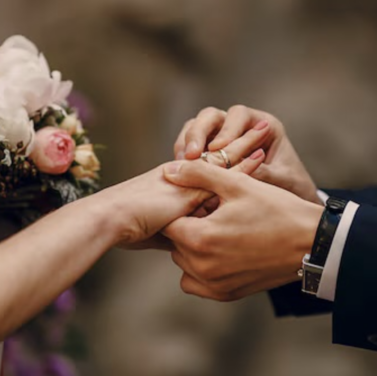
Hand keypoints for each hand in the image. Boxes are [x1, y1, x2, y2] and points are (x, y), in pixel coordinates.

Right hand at [105, 124, 270, 249]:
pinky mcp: (192, 183)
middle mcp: (184, 174)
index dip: (226, 159)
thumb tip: (187, 246)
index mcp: (175, 183)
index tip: (245, 151)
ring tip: (265, 130)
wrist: (111, 220)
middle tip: (261, 129)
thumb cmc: (126, 227)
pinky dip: (243, 164)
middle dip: (239, 142)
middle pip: (217, 155)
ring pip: (223, 157)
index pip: (207, 167)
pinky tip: (261, 155)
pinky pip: (223, 170)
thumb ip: (176, 233)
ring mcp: (189, 177)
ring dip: (245, 144)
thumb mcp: (159, 232)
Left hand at [162, 160, 323, 301]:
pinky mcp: (226, 294)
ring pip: (184, 263)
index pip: (169, 222)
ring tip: (222, 232)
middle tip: (216, 215)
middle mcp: (202, 267)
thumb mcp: (238, 184)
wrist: (312, 243)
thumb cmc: (277, 210)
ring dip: (194, 248)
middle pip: (175, 243)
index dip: (184, 208)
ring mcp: (214, 284)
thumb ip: (199, 175)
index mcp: (200, 238)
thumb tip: (169, 171)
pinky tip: (224, 251)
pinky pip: (197, 283)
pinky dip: (202, 269)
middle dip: (189, 227)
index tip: (205, 202)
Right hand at [173, 105, 321, 204]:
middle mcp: (240, 126)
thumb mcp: (281, 180)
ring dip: (186, 143)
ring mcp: (221, 136)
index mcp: (263, 124)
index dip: (227, 130)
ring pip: (196, 127)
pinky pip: (190, 145)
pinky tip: (180, 172)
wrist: (289, 205)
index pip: (239, 115)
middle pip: (211, 116)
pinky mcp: (208, 152)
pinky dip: (183, 156)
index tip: (218, 148)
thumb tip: (236, 170)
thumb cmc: (290, 187)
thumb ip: (262, 172)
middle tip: (191, 155)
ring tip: (181, 164)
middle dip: (198, 132)